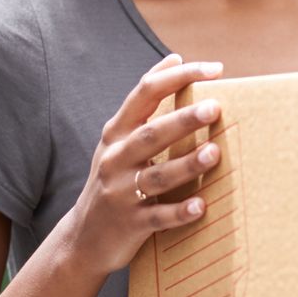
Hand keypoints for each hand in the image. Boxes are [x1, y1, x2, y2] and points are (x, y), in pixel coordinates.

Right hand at [57, 53, 226, 277]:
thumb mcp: (120, 138)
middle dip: (183, 120)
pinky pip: (158, 218)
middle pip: (151, 134)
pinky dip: (180, 212)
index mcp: (117, 133)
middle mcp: (116, 158)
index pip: (145, 93)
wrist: (82, 239)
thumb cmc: (115, 178)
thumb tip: (175, 58)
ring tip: (214, 152)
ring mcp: (120, 193)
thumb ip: (146, 103)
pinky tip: (201, 206)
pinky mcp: (130, 225)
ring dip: (186, 164)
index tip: (215, 69)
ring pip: (157, 177)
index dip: (178, 77)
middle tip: (215, 107)